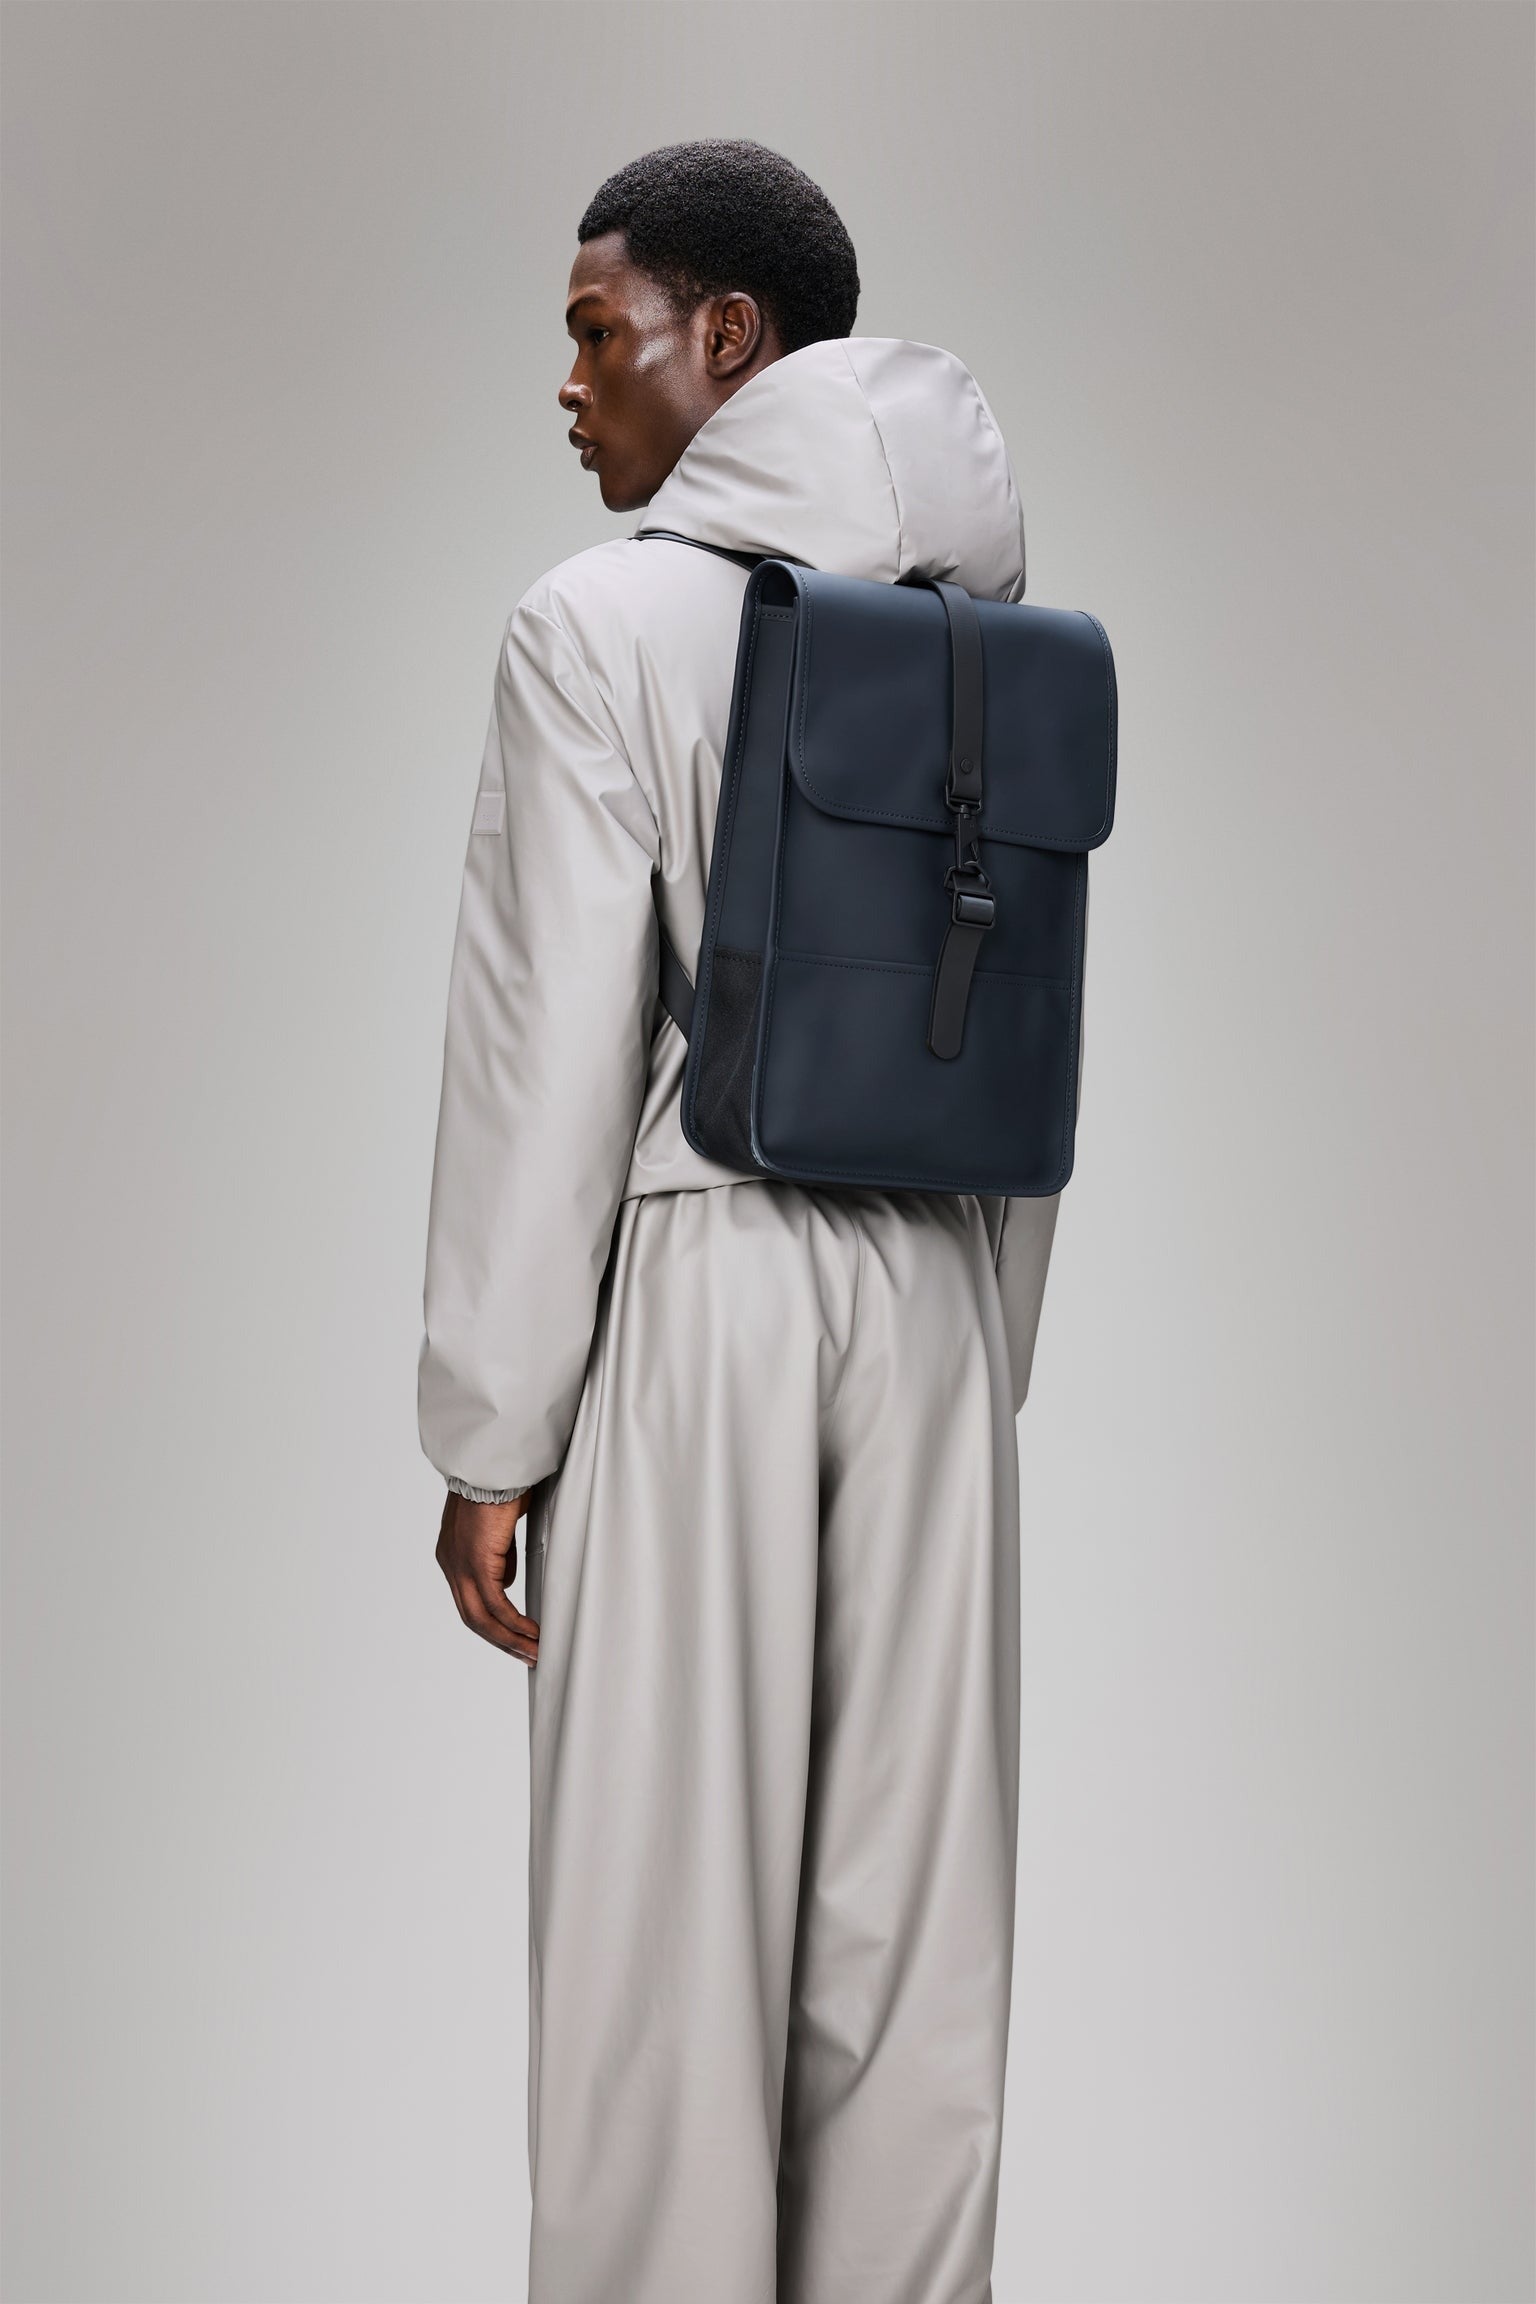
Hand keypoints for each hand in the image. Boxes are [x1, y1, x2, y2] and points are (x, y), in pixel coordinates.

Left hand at [435, 1490, 538, 1665]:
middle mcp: (450, 1563)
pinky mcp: (476, 1563)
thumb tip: (508, 1580)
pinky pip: (495, 1605)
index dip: (493, 1622)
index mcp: (453, 1554)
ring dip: (509, 1639)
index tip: (515, 1637)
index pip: (470, 1600)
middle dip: (502, 1641)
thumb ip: (501, 1554)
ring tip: (534, 1652)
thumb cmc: (502, 1484)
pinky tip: (532, 1633)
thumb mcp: (500, 1526)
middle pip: (473, 1617)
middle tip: (527, 1655)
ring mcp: (459, 1565)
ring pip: (481, 1617)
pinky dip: (514, 1624)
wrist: (493, 1463)